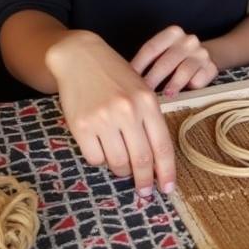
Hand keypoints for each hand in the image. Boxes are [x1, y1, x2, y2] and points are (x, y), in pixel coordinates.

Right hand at [47, 31, 175, 194]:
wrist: (80, 57)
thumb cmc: (115, 75)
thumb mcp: (141, 90)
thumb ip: (149, 120)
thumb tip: (156, 160)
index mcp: (147, 102)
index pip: (162, 146)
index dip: (167, 172)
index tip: (168, 188)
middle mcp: (127, 111)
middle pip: (142, 159)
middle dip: (145, 180)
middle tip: (145, 191)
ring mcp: (102, 118)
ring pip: (117, 162)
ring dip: (121, 171)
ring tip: (121, 166)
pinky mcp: (80, 125)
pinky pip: (95, 158)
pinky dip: (100, 160)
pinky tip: (102, 149)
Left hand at [131, 25, 218, 97]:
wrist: (207, 56)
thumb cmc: (176, 57)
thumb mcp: (163, 52)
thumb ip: (149, 61)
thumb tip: (127, 79)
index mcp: (172, 33)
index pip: (151, 49)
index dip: (138, 65)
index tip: (127, 80)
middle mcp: (188, 40)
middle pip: (166, 61)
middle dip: (152, 79)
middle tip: (142, 93)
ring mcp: (202, 53)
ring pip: (184, 70)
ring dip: (173, 85)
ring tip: (165, 95)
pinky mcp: (211, 67)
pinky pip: (200, 79)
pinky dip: (191, 87)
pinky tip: (184, 92)